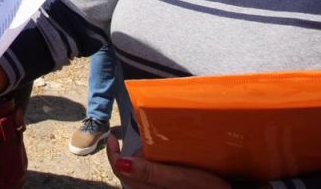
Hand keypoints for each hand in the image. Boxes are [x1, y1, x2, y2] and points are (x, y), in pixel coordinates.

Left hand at [106, 135, 230, 188]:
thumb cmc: (207, 188)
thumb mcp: (180, 178)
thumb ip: (150, 172)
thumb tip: (120, 163)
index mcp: (148, 188)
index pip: (119, 170)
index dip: (113, 153)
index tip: (113, 136)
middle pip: (128, 171)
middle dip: (132, 154)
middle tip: (147, 140)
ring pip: (141, 174)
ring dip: (145, 159)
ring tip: (160, 148)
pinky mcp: (168, 188)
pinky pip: (153, 177)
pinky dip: (155, 166)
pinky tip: (168, 160)